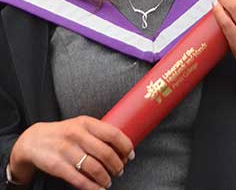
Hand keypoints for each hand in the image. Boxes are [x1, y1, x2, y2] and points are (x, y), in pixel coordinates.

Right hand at [9, 116, 133, 189]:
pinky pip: (80, 180)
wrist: (35, 140)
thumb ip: (98, 132)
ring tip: (108, 181)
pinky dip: (92, 188)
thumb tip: (121, 145)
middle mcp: (77, 135)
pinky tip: (98, 189)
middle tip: (120, 170)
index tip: (131, 155)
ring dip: (106, 178)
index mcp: (86, 123)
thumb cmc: (64, 133)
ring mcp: (67, 150)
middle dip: (117, 165)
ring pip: (95, 168)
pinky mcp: (58, 165)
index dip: (125, 146)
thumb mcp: (80, 125)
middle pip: (106, 153)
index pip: (112, 133)